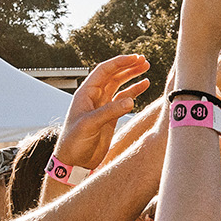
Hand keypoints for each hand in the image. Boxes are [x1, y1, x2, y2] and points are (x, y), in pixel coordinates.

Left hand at [55, 53, 150, 168]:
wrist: (73, 162)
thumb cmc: (74, 143)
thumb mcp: (89, 125)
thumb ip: (109, 112)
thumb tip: (130, 100)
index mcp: (85, 93)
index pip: (104, 71)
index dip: (119, 62)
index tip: (134, 58)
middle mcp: (94, 97)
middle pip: (113, 75)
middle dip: (128, 66)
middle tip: (144, 60)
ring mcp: (103, 106)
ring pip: (119, 85)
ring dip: (132, 75)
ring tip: (146, 67)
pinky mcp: (110, 117)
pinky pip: (124, 99)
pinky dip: (134, 91)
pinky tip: (144, 85)